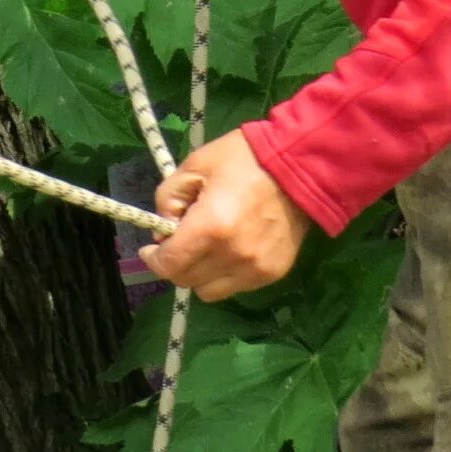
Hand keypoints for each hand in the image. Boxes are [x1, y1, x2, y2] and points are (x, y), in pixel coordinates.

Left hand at [139, 129, 314, 300]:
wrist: (300, 168)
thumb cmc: (243, 160)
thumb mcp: (193, 166)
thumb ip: (168, 200)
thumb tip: (163, 231)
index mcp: (210, 228)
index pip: (169, 265)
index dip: (154, 259)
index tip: (150, 249)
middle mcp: (233, 256)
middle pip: (186, 281)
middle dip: (174, 264)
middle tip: (178, 242)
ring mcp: (256, 269)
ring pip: (210, 291)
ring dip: (199, 274)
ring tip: (204, 249)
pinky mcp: (274, 273)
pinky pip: (236, 286)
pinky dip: (224, 274)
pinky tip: (228, 250)